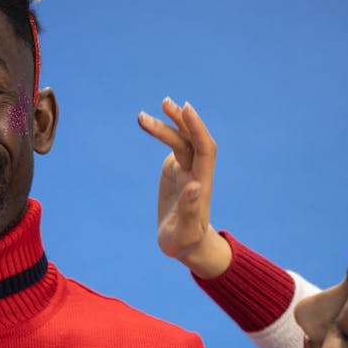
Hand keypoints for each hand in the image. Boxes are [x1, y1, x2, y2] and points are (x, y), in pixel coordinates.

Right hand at [138, 98, 230, 278]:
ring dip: (166, 124)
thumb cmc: (185, 241)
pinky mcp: (176, 170)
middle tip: (164, 103)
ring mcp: (186, 169)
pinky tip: (149, 122)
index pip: (204, 149)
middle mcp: (196, 172)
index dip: (197, 128)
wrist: (186, 244)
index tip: (186, 110)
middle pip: (191, 140)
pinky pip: (172, 145)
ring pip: (180, 140)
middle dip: (179, 121)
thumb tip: (195, 185)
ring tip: (142, 115)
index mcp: (200, 184)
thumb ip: (190, 210)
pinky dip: (162, 132)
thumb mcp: (185, 231)